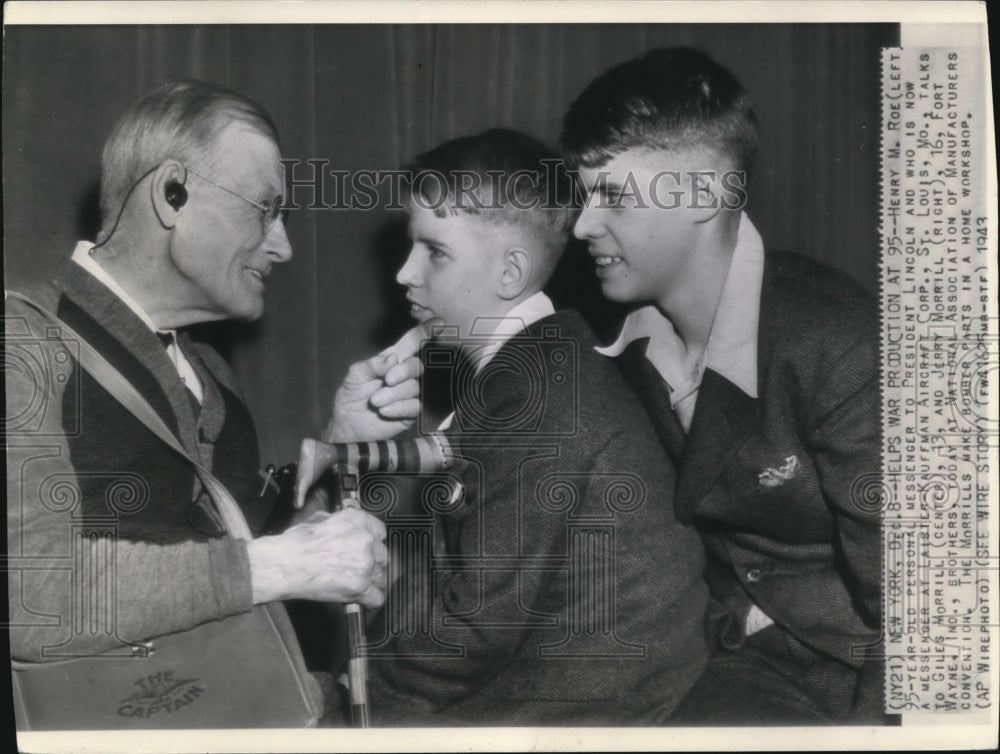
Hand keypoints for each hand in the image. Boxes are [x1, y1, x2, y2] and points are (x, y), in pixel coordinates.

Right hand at [247, 508, 387, 608]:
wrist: (283, 564)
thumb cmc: (295, 544)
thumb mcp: (319, 520)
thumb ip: (339, 522)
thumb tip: (345, 526)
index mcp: (356, 521)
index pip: (380, 532)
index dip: (373, 542)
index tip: (368, 549)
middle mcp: (365, 540)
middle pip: (382, 555)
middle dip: (371, 563)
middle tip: (355, 568)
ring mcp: (364, 564)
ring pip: (380, 576)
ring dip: (369, 582)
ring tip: (353, 583)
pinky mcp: (359, 587)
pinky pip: (377, 598)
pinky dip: (369, 601)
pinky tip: (359, 598)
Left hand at [324, 322, 437, 442]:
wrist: (348, 423)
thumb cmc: (351, 395)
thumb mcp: (356, 374)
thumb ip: (373, 364)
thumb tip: (392, 359)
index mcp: (392, 360)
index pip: (412, 343)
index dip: (425, 332)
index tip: (438, 323)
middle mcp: (404, 375)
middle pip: (416, 365)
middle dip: (404, 371)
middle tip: (387, 380)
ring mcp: (408, 394)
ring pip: (413, 388)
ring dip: (393, 394)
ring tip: (375, 401)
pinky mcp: (410, 412)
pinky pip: (414, 407)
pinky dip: (399, 407)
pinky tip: (384, 411)